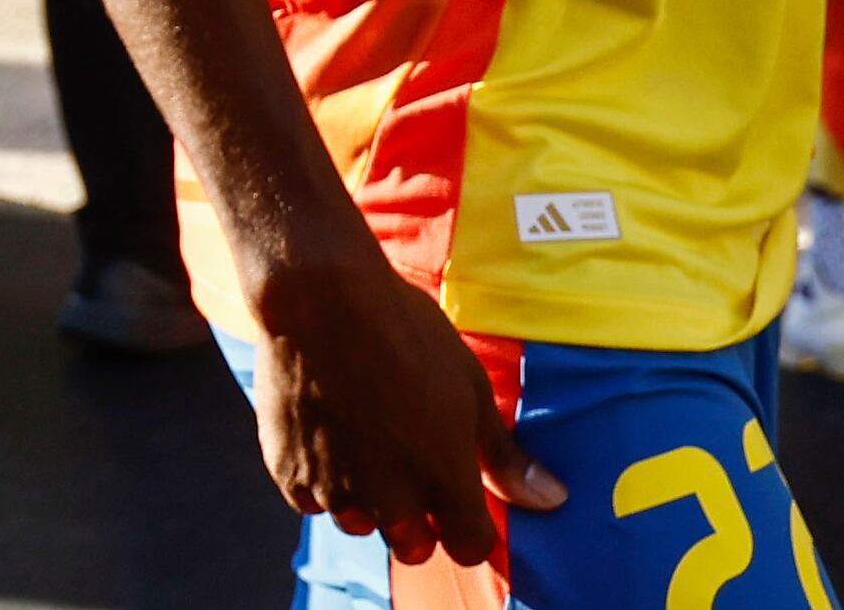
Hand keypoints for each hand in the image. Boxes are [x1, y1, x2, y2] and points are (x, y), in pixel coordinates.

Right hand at [243, 243, 565, 568]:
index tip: (460, 496)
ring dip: (365, 497)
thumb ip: (504, 455)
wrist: (319, 297)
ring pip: (359, 523)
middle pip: (413, 546)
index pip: (469, 546)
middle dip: (416, 517)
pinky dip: (319, 477)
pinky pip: (311, 499)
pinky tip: (324, 429)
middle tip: (404, 457)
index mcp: (444, 479)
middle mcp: (391, 499)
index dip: (468, 526)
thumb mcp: (469, 386)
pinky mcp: (289, 475)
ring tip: (360, 436)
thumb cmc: (404, 333)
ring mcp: (336, 490)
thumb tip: (553, 500)